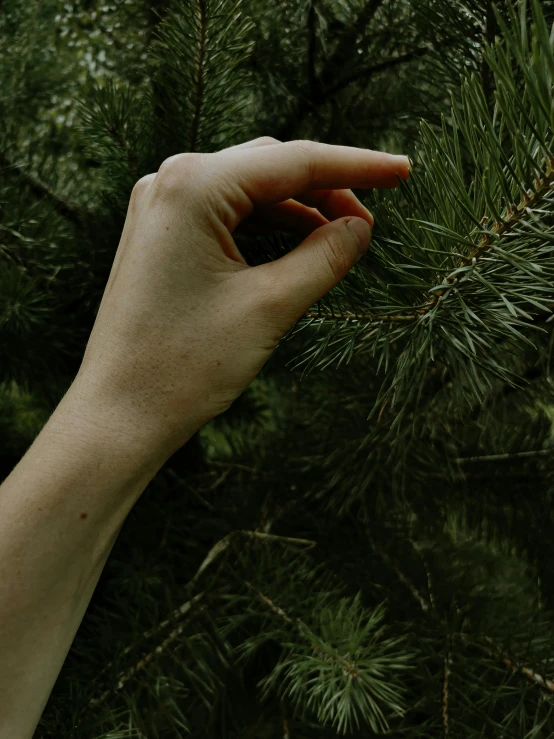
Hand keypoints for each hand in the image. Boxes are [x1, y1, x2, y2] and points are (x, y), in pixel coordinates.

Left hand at [72, 137, 408, 459]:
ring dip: (298, 211)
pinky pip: (225, 216)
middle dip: (326, 190)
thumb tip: (360, 228)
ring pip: (249, 192)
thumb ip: (324, 258)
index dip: (357, 167)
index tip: (402, 172)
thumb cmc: (184, 365)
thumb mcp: (270, 307)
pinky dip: (265, 227)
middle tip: (371, 223)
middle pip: (269, 169)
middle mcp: (170, 182)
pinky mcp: (160, 236)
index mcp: (193, 186)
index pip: (293, 162)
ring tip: (341, 240)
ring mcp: (159, 208)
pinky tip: (298, 246)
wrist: (120, 414)